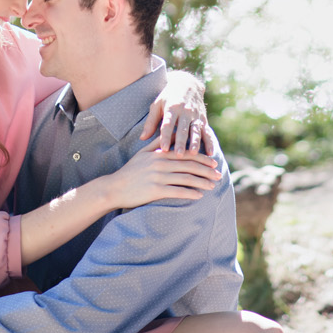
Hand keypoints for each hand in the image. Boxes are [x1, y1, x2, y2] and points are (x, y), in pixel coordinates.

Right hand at [105, 138, 220, 209]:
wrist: (115, 187)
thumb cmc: (130, 171)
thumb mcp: (143, 153)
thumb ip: (157, 144)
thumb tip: (171, 136)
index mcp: (159, 153)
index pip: (185, 154)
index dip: (201, 158)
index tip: (213, 162)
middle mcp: (160, 163)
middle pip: (189, 166)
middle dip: (206, 170)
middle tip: (218, 174)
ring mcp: (158, 177)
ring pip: (185, 178)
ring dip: (201, 182)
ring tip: (212, 186)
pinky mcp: (155, 190)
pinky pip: (177, 191)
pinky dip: (190, 193)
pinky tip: (199, 196)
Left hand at [141, 70, 209, 151]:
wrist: (187, 84)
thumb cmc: (168, 97)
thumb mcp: (157, 104)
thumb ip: (151, 122)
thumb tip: (142, 138)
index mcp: (171, 108)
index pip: (168, 124)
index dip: (166, 136)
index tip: (163, 148)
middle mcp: (185, 111)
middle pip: (182, 129)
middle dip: (181, 142)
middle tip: (178, 155)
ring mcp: (195, 115)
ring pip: (196, 130)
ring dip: (195, 142)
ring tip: (193, 154)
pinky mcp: (203, 119)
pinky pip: (207, 131)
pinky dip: (210, 142)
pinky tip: (210, 153)